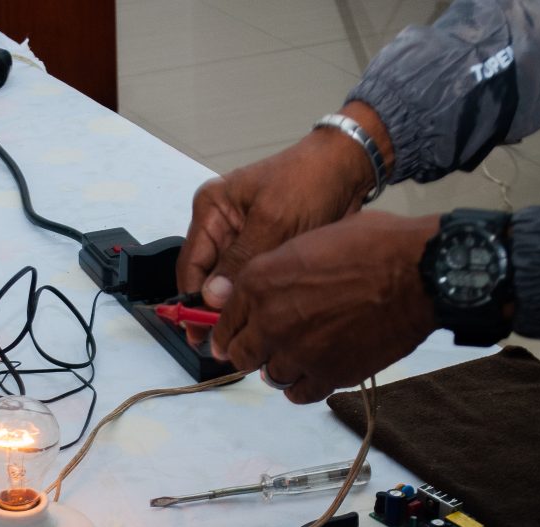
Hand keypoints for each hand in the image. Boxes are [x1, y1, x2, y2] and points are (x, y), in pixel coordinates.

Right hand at [176, 102, 393, 344]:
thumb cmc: (310, 180)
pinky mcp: (264, 249)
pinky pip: (251, 281)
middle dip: (212, 310)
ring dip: (234, 307)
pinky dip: (252, 299)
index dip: (192, 301)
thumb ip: (240, 260)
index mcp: (212, 209)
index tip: (199, 332)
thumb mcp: (273, 220)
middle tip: (221, 344)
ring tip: (242, 337)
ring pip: (229, 284)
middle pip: (207, 277)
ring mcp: (242, 238)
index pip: (191, 264)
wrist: (349, 168)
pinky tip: (259, 320)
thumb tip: (211, 296)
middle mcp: (222, 225)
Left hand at [209, 211, 439, 403]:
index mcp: (259, 281)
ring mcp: (297, 351)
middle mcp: (270, 320)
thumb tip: (264, 292)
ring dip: (278, 368)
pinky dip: (301, 387)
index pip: (225, 321)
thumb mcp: (308, 242)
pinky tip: (310, 374)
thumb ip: (276, 273)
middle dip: (249, 352)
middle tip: (262, 351)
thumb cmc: (370, 246)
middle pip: (241, 354)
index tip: (230, 339)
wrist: (415, 273)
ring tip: (296, 357)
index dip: (227, 331)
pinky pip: (299, 393)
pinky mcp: (327, 374)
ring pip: (269, 375)